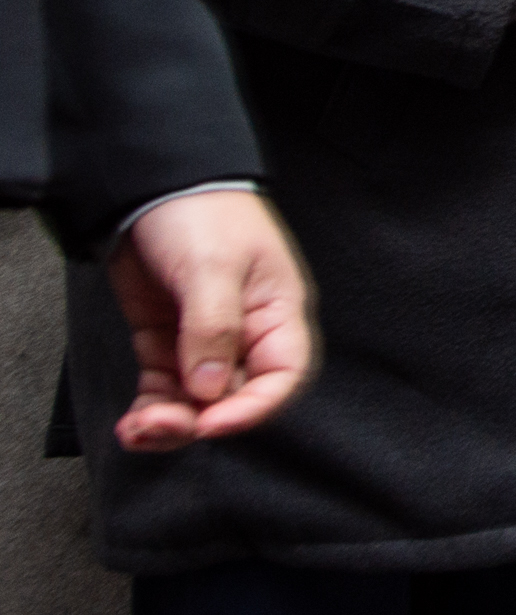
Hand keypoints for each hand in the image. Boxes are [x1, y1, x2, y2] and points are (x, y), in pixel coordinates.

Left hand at [106, 190, 316, 451]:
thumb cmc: (203, 211)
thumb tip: (209, 389)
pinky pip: (164, 389)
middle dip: (197, 420)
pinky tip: (134, 422)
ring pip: (195, 401)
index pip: (282, 375)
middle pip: (233, 396)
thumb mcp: (213, 267)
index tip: (211, 422)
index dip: (253, 408)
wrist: (153, 185)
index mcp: (276, 312)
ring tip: (138, 429)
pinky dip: (150, 409)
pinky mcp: (167, 339)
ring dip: (168, 422)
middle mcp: (245, 332)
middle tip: (161, 425)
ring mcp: (203, 338)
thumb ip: (213, 329)